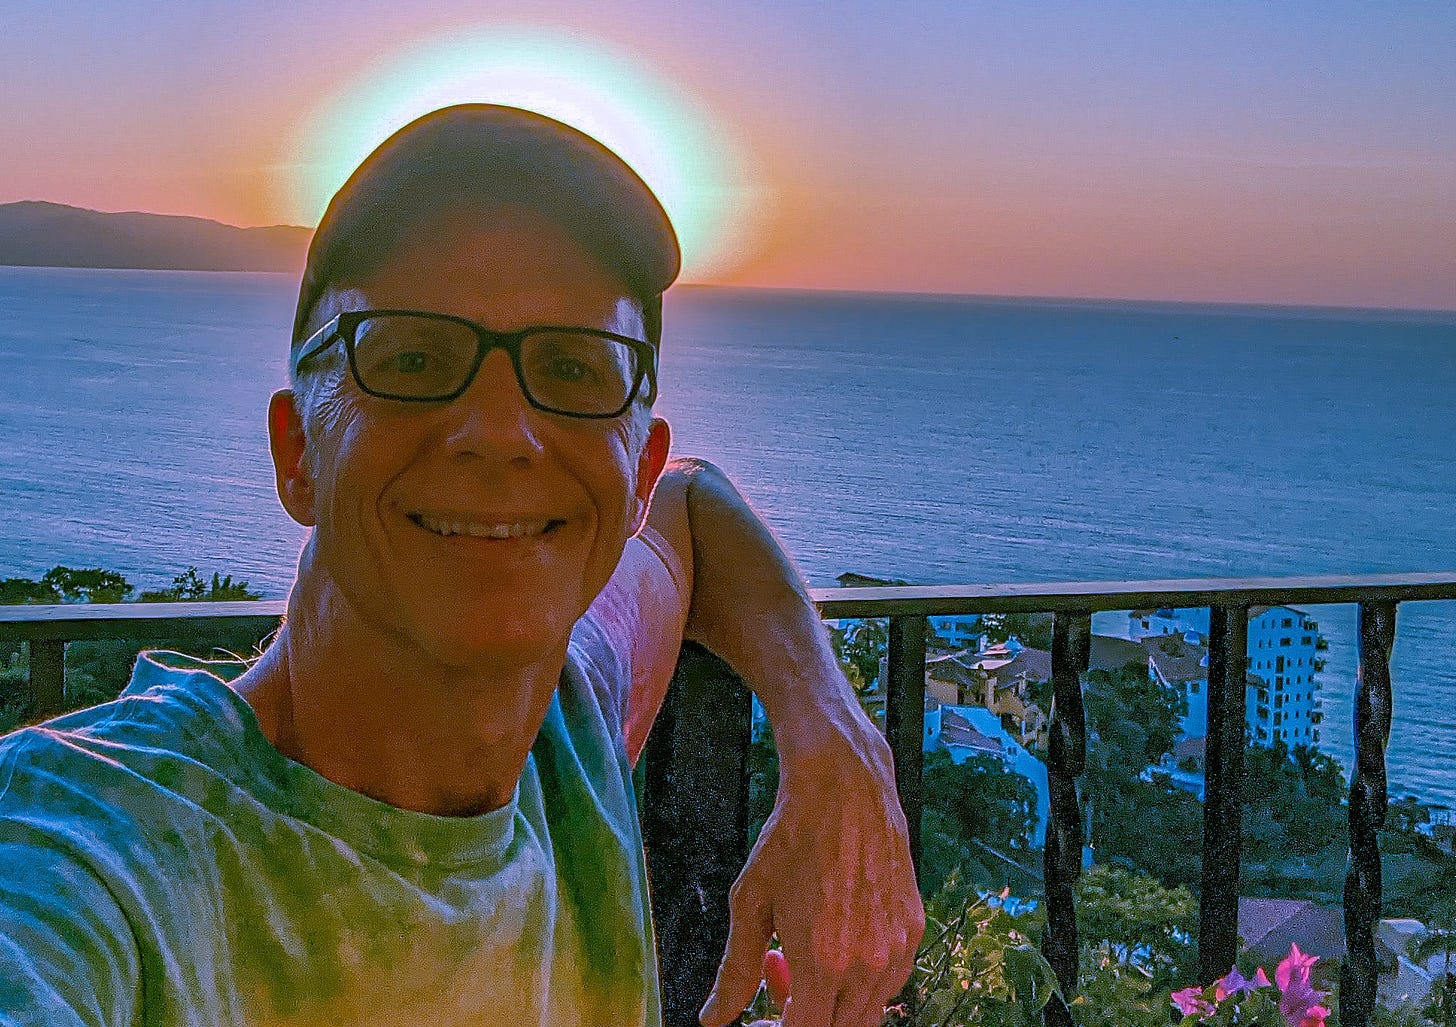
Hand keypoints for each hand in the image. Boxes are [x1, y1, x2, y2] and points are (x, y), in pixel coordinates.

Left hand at [698, 711, 923, 1026]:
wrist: (845, 787)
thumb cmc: (791, 838)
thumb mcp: (750, 902)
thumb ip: (735, 970)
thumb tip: (714, 1018)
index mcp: (825, 962)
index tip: (756, 1021)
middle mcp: (870, 963)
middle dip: (801, 1015)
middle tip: (775, 976)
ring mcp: (898, 947)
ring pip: (867, 1010)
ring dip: (831, 999)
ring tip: (800, 950)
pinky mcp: (914, 928)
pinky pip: (889, 979)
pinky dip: (858, 977)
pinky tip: (834, 937)